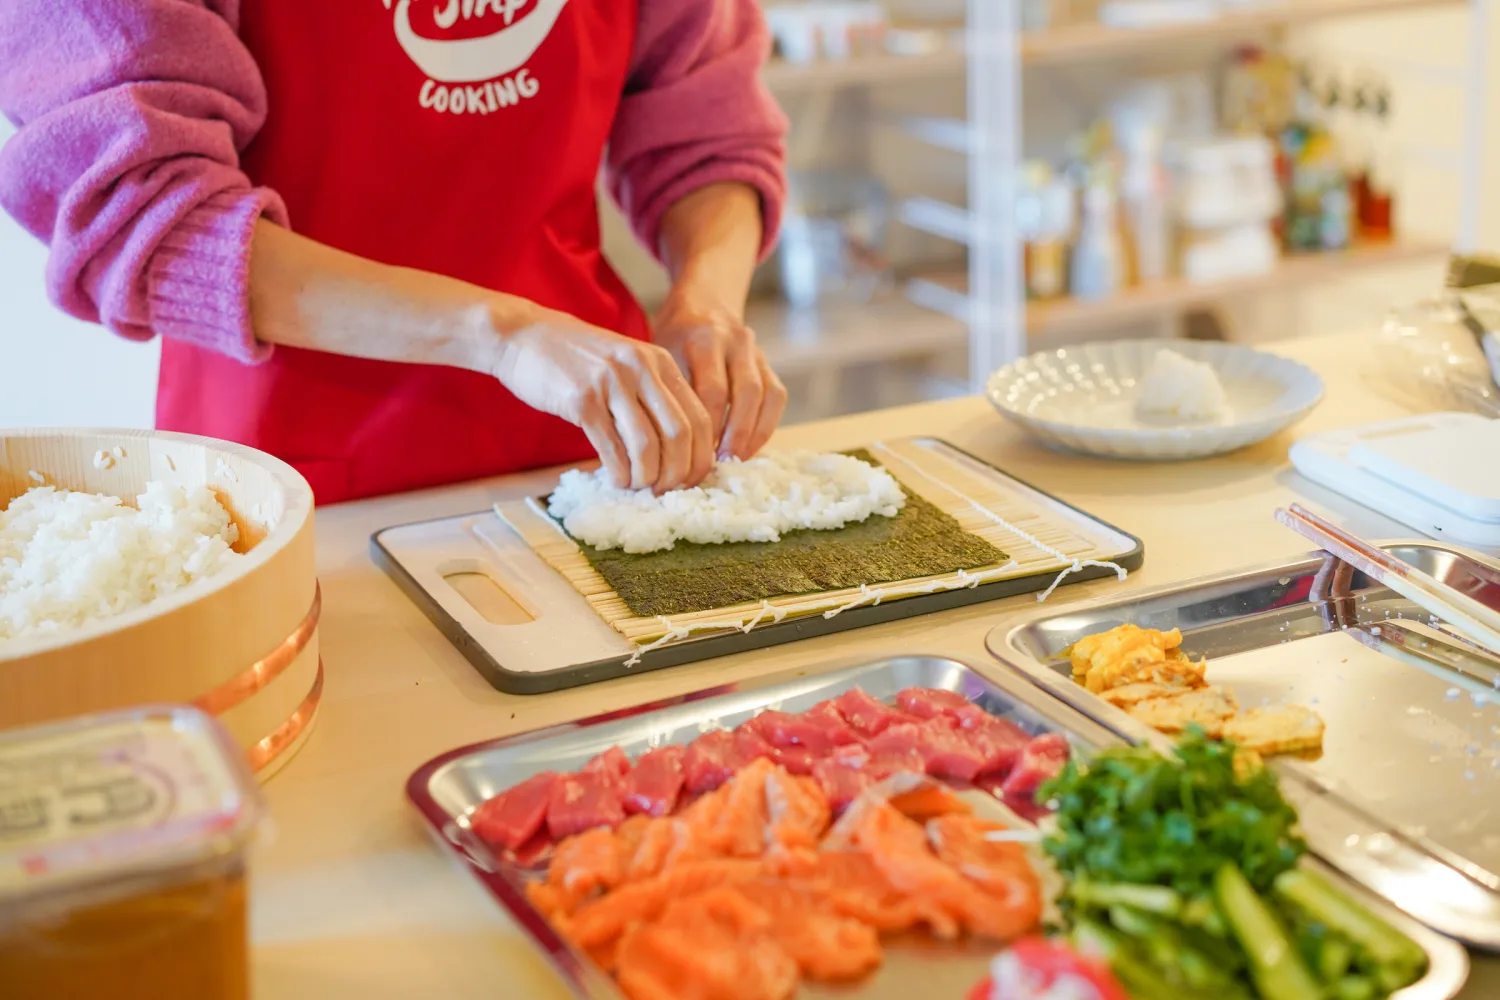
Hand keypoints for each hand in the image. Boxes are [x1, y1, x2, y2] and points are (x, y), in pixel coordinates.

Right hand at [490, 310, 714, 491]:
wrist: (524, 336)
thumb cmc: (577, 357)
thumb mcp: (626, 363)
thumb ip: (652, 396)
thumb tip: (678, 450)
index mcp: (659, 362)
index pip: (699, 417)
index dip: (700, 457)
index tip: (690, 479)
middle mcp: (640, 369)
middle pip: (679, 434)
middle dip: (677, 473)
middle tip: (665, 490)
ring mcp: (610, 383)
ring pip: (647, 445)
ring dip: (647, 477)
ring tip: (638, 486)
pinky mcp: (581, 400)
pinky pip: (611, 447)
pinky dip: (619, 472)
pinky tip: (617, 480)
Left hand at [653, 289, 786, 461]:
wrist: (703, 301)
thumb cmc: (674, 336)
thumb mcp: (662, 353)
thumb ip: (670, 389)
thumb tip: (669, 444)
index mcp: (703, 337)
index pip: (712, 389)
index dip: (708, 426)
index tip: (695, 452)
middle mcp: (735, 340)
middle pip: (745, 393)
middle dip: (735, 433)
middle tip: (720, 462)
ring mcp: (756, 350)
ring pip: (766, 395)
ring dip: (753, 432)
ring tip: (736, 459)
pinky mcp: (768, 361)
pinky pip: (776, 396)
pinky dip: (765, 424)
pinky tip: (749, 446)